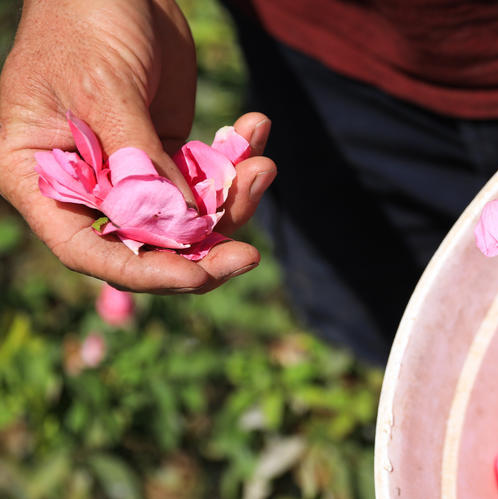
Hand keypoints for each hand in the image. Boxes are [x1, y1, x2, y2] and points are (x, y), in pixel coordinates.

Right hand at [0, 0, 276, 292]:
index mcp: (37, 176)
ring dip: (232, 203)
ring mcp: (131, 172)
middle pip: (145, 247)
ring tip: (261, 165)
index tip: (195, 276)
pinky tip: (255, 127)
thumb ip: (139, 159)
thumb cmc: (87, 22)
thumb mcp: (105, 88)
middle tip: (250, 256)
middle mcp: (84, 184)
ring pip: (189, 220)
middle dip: (202, 253)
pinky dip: (238, 166)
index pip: (86, 249)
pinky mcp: (169, 153)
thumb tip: (181, 224)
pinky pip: (209, 181)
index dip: (142, 272)